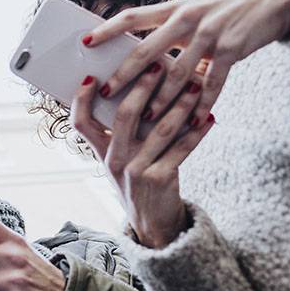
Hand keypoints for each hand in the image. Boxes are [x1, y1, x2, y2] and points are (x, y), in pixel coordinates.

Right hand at [69, 64, 214, 248]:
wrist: (152, 224)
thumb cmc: (138, 182)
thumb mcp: (121, 160)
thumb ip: (123, 133)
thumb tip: (140, 91)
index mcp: (101, 152)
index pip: (80, 123)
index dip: (82, 99)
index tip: (92, 76)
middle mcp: (114, 160)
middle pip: (123, 115)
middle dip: (141, 86)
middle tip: (157, 65)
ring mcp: (136, 170)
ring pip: (159, 129)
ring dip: (179, 104)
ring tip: (194, 86)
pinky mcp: (160, 179)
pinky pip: (182, 149)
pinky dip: (197, 132)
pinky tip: (209, 117)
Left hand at [82, 0, 289, 124]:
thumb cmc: (231, 7)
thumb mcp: (198, 10)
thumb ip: (173, 31)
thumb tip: (145, 57)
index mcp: (175, 8)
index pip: (133, 16)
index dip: (107, 29)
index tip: (84, 42)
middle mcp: (188, 19)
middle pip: (147, 49)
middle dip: (125, 74)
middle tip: (106, 92)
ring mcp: (210, 34)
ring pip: (177, 73)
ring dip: (160, 99)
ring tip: (144, 119)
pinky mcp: (232, 49)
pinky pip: (212, 83)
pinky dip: (201, 104)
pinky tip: (192, 122)